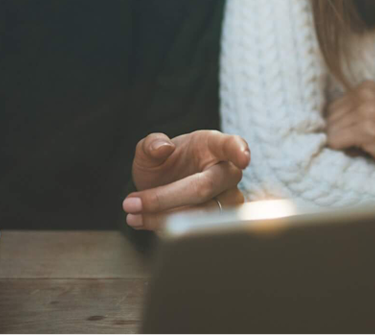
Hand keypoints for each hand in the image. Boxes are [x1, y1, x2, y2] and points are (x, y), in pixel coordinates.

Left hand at [124, 130, 250, 231]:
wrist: (161, 187)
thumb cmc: (163, 164)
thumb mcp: (149, 150)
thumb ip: (151, 143)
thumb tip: (163, 147)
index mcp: (214, 145)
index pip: (231, 145)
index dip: (238, 150)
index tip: (243, 157)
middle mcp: (226, 172)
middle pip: (204, 187)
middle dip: (164, 198)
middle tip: (130, 202)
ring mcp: (227, 199)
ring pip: (202, 214)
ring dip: (163, 217)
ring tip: (133, 214)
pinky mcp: (219, 223)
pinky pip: (197, 230)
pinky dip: (166, 228)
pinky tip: (143, 221)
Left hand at [326, 81, 374, 186]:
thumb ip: (354, 113)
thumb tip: (319, 127)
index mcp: (366, 86)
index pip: (331, 109)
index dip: (342, 128)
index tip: (360, 137)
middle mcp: (365, 92)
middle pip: (327, 120)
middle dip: (340, 137)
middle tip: (366, 146)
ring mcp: (366, 109)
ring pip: (329, 133)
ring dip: (344, 147)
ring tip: (370, 149)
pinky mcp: (368, 129)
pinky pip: (335, 143)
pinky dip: (345, 153)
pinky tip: (368, 153)